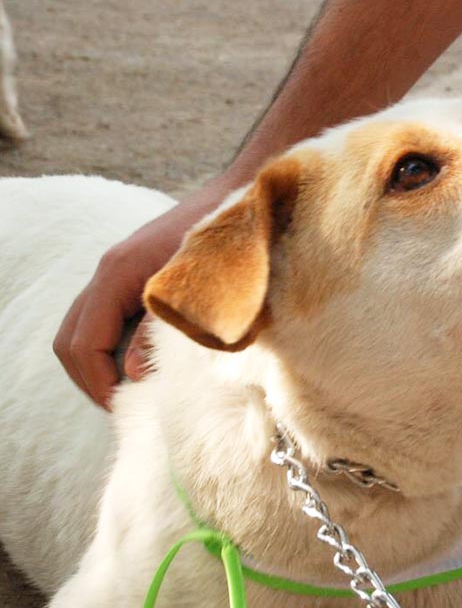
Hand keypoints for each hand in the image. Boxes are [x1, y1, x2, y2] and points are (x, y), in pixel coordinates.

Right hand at [53, 177, 238, 408]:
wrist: (245, 199)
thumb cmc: (228, 243)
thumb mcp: (199, 295)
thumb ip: (162, 332)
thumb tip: (131, 374)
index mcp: (118, 275)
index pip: (84, 344)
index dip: (98, 383)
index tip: (124, 408)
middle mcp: (109, 272)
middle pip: (71, 341)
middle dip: (90, 379)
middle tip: (122, 409)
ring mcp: (118, 272)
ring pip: (84, 330)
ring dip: (97, 366)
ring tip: (129, 394)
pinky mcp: (134, 275)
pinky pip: (104, 320)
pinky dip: (110, 348)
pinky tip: (141, 366)